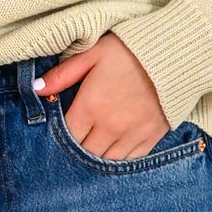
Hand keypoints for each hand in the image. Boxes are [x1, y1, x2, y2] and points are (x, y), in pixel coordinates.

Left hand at [33, 33, 170, 159]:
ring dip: (99, 154)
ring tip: (96, 143)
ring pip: (107, 160)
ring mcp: (133, 134)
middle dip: (79, 146)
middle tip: (79, 136)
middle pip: (85, 153)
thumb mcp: (92, 54)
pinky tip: (116, 146)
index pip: (67, 136)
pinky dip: (121, 156)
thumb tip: (36, 88)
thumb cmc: (130, 51)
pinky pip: (131, 159)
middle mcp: (110, 126)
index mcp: (91, 107)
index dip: (61, 135)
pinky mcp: (152, 137)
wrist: (175, 54)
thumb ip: (63, 74)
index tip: (62, 128)